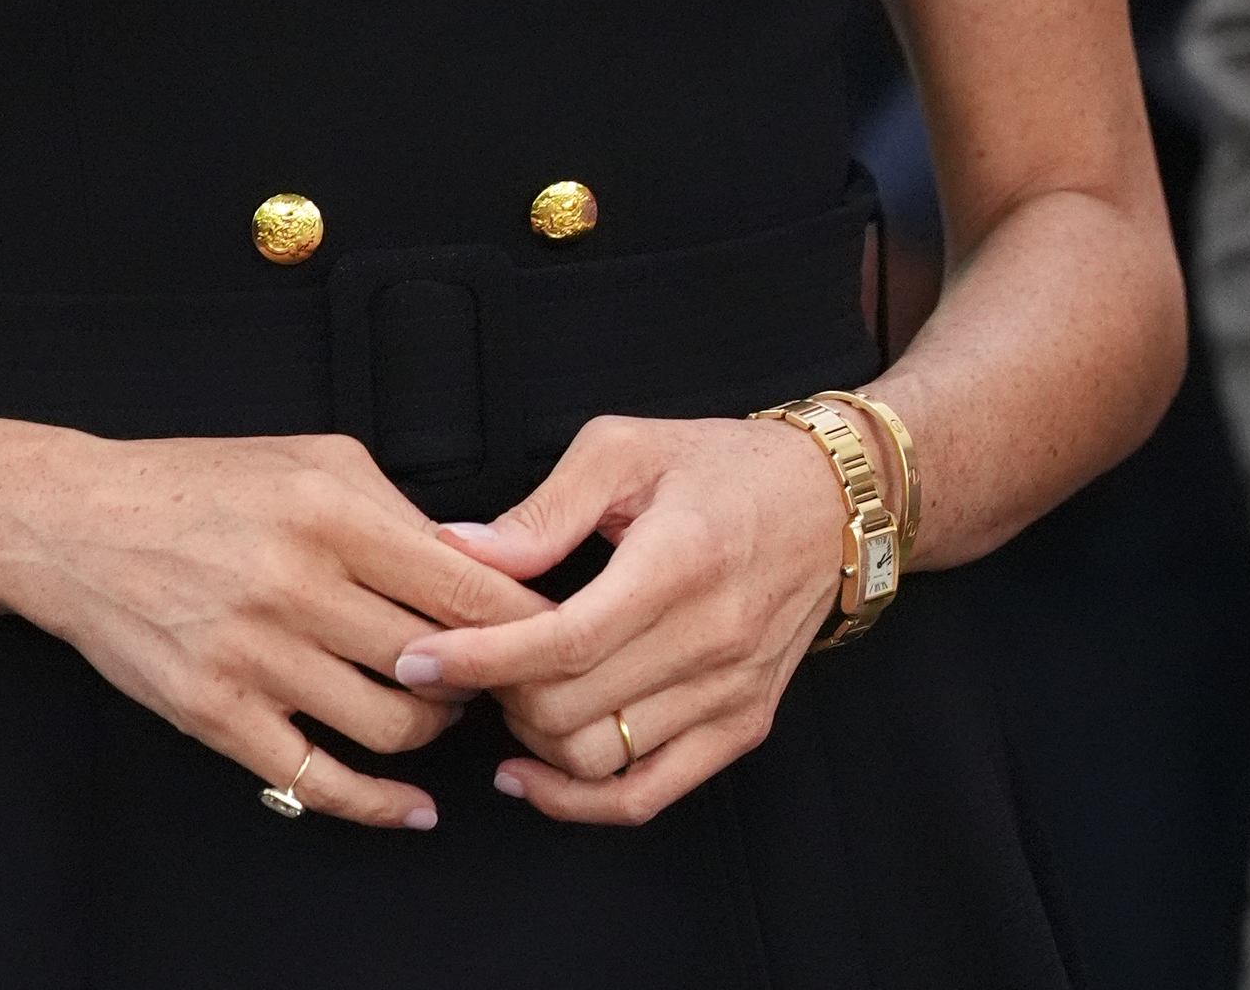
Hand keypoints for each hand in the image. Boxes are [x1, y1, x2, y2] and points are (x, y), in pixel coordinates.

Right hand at [0, 427, 554, 828]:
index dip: (524, 619)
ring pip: (394, 724)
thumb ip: (397, 509)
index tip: (552, 632)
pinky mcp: (217, 714)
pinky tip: (411, 805)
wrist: (77, 522)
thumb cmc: (198, 483)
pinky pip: (320, 781)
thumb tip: (477, 564)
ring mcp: (255, 656)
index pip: (466, 584)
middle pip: (440, 661)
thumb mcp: (312, 459)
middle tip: (496, 674)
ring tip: (435, 705)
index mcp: (329, 511)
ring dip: (434, 727)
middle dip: (484, 676)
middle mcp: (296, 584)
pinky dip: (380, 805)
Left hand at [392, 413, 846, 821]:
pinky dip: (581, 800)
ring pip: (601, 761)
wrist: (830, 502)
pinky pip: (650, 794)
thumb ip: (542, 508)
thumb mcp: (624, 448)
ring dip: (531, 740)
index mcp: (677, 564)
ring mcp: (731, 693)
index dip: (479, 658)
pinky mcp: (743, 726)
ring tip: (504, 693)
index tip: (419, 656)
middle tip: (460, 657)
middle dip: (495, 693)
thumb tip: (460, 550)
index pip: (561, 642)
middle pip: (571, 709)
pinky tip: (530, 774)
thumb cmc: (720, 465)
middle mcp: (710, 640)